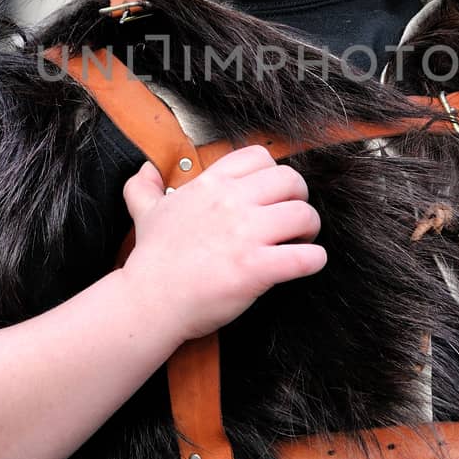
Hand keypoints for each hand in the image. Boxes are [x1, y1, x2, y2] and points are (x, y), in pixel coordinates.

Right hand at [120, 145, 326, 341]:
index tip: (272, 195)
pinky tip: (306, 264)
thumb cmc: (152, 259)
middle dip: (299, 198)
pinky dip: (314, 260)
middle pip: (290, 181)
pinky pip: (305, 257)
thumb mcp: (145, 213)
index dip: (273, 173)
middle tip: (293, 220)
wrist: (150, 301)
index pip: (259, 157)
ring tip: (300, 242)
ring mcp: (245, 234)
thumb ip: (144, 188)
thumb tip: (144, 170)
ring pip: (303, 215)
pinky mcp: (256, 267)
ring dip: (310, 229)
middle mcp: (231, 202)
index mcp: (211, 185)